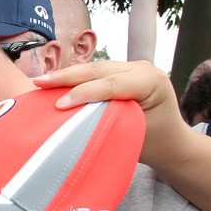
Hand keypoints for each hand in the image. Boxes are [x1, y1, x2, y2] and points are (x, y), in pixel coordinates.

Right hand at [33, 61, 193, 172]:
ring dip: (66, 75)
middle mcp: (142, 68)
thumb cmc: (155, 143)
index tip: (60, 105)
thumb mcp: (133, 132)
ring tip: (40, 82)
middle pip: (99, 70)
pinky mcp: (122, 72)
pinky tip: (54, 82)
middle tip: (38, 83)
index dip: (84, 93)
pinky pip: (95, 73)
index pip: (111, 84)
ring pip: (94, 68)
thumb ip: (109, 118)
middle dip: (67, 77)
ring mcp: (132, 67)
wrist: (171, 142)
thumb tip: (76, 114)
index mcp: (151, 81)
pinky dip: (74, 78)